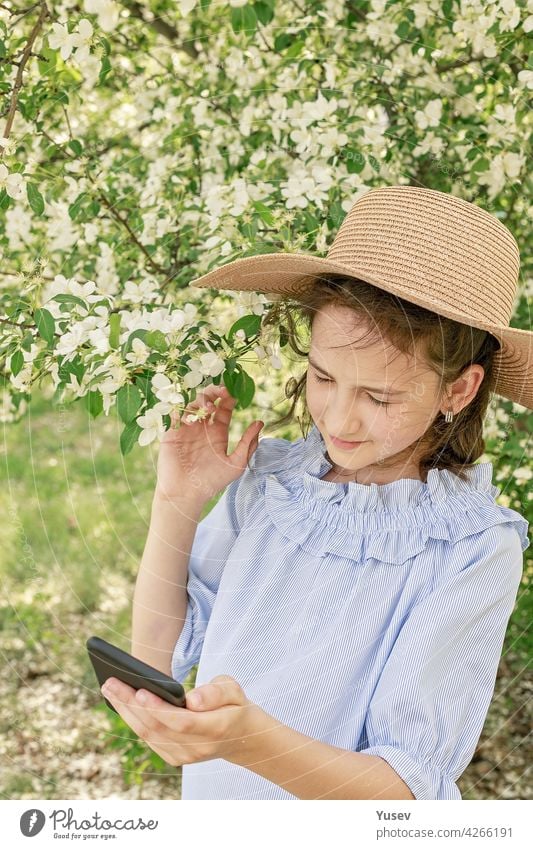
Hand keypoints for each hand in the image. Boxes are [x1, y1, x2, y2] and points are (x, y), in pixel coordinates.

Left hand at [100, 674, 265, 766]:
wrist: (241, 737)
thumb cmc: (235, 705)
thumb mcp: (234, 689)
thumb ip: (216, 692)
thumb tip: (192, 700)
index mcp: (216, 728)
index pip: (181, 721)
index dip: (158, 708)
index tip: (139, 690)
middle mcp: (198, 748)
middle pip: (158, 728)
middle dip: (131, 705)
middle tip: (111, 682)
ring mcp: (185, 756)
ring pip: (149, 735)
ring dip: (126, 712)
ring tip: (110, 688)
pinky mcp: (175, 757)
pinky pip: (150, 739)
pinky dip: (133, 720)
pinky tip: (121, 703)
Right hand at [155, 383, 263, 504]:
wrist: (186, 494)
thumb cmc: (212, 482)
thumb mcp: (236, 464)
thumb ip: (248, 444)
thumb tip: (260, 423)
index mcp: (217, 433)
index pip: (224, 409)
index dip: (229, 398)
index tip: (235, 390)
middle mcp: (202, 428)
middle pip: (208, 401)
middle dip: (215, 391)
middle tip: (222, 390)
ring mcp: (186, 429)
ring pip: (192, 404)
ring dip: (202, 401)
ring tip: (210, 408)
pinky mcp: (172, 433)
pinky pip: (175, 414)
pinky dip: (183, 410)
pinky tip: (192, 418)